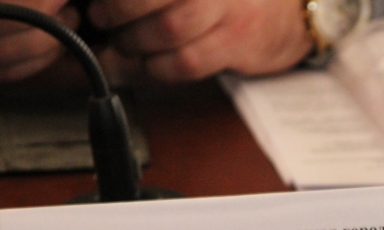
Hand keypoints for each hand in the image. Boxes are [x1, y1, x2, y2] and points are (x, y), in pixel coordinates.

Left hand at [86, 0, 312, 81]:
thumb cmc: (229, 0)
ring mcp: (225, 7)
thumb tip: (99, 7)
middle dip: (116, 13)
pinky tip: (150, 65)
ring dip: (135, 44)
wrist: (288, 15)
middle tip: (104, 20)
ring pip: (166, 30)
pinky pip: (185, 61)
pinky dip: (158, 68)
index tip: (95, 2)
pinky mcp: (235, 41)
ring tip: (126, 44)